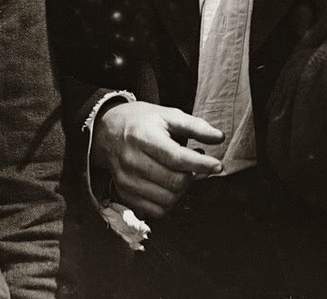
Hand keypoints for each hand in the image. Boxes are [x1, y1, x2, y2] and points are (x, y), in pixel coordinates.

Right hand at [93, 101, 223, 217]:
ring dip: (183, 189)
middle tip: (197, 164)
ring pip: (167, 199)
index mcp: (144, 137)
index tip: (218, 165)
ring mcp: (126, 181)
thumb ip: (195, 126)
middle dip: (193, 176)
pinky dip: (170, 202)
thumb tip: (219, 138)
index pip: (177, 158)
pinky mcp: (124, 194)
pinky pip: (156, 210)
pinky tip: (170, 185)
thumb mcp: (168, 115)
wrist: (106, 130)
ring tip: (183, 172)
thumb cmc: (142, 121)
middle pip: (174, 182)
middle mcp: (132, 161)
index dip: (201, 164)